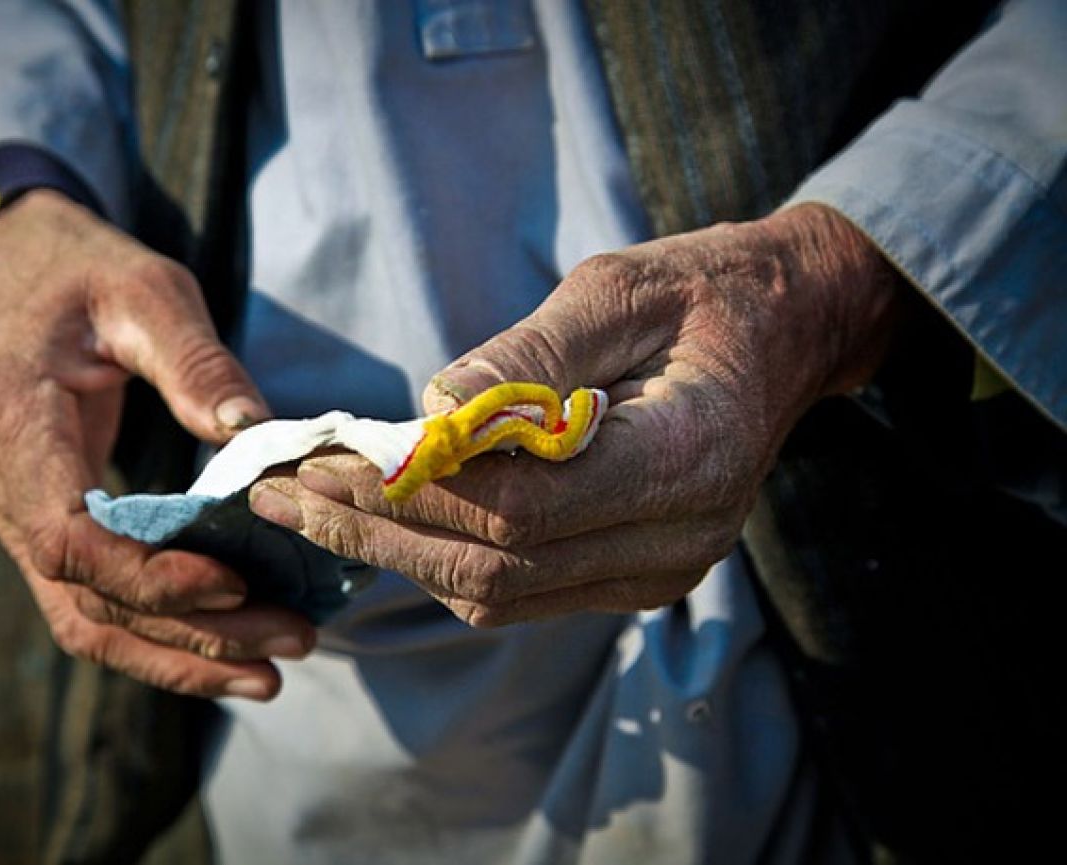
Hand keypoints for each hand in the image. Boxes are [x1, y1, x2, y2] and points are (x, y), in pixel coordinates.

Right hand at [0, 189, 314, 698]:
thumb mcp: (147, 291)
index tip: (234, 583)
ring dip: (179, 656)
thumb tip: (256, 433)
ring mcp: (16, 514)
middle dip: (193, 631)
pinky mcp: (46, 526)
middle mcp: (0, 484)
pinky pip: (91, 603)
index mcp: (12, 422)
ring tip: (271, 674)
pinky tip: (226, 655)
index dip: (148, 576)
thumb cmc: (86, 273)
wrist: (21, 269)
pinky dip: (157, 638)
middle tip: (292, 640)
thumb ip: (196, 361)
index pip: (65, 536)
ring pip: (86, 619)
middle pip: (87, 596)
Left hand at [249, 204, 901, 625]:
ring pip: (499, 595)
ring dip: (397, 553)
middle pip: (497, 568)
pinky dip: (443, 557)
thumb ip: (530, 357)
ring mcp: (658, 572)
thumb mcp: (619, 290)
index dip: (413, 492)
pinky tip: (383, 519)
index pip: (522, 507)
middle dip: (379, 533)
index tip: (325, 459)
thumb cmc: (704, 293)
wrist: (786, 332)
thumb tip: (431, 404)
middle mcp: (677, 538)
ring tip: (310, 506)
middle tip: (283, 493)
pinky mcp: (635, 577)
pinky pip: (520, 590)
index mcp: (686, 458)